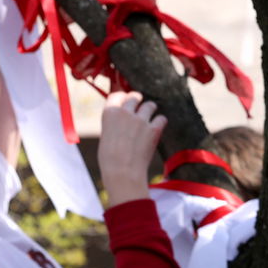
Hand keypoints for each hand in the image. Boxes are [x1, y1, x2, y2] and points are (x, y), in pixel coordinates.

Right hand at [99, 92, 166, 206]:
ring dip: (150, 109)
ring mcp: (140, 120)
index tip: (127, 100)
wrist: (122, 171)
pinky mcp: (153, 129)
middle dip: (138, 100)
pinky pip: (161, 118)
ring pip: (150, 105)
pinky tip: (158, 126)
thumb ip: (114, 123)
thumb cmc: (110, 158)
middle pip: (135, 97)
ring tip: (151, 115)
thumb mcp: (106, 135)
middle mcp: (125, 112)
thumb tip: (123, 120)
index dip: (123, 97)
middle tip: (141, 106)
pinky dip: (160, 122)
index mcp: (110, 112)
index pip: (118, 95)